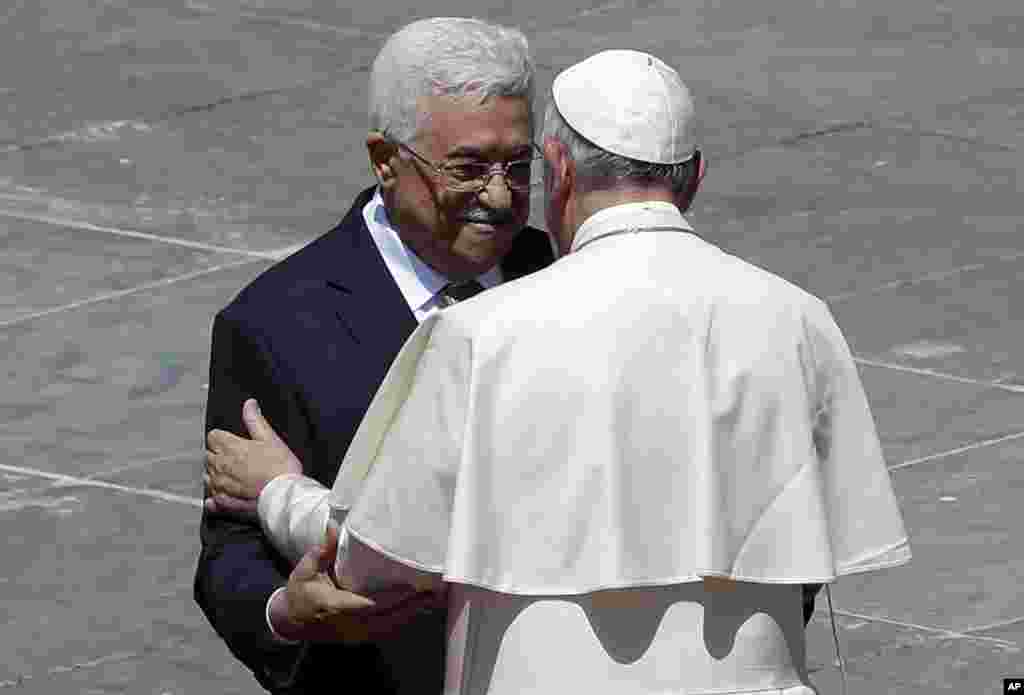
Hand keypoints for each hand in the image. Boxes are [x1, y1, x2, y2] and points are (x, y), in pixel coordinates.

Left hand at [204, 399, 301, 515]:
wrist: (284, 495)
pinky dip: (214, 494)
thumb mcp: (270, 438)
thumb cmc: (281, 468)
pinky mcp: (223, 502)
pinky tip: (221, 494)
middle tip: (236, 457)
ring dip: (216, 473)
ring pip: (207, 475)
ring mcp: (220, 485)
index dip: (223, 437)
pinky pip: (211, 496)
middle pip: (208, 455)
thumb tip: (249, 404)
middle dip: (218, 454)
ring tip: (233, 474)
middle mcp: (221, 466)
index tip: (232, 441)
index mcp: (230, 447)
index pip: (213, 436)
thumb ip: (255, 420)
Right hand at [271, 525, 445, 643]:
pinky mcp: (361, 636)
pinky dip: (404, 620)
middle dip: (412, 605)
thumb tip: (334, 524)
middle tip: (435, 590)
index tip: (411, 587)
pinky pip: (387, 630)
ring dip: (413, 613)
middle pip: (387, 617)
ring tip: (435, 598)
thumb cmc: (301, 592)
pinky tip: (420, 609)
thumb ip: (323, 549)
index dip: (390, 598)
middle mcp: (349, 624)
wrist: (291, 622)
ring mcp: (356, 633)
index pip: (366, 604)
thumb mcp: (306, 569)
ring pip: (390, 626)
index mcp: (334, 606)